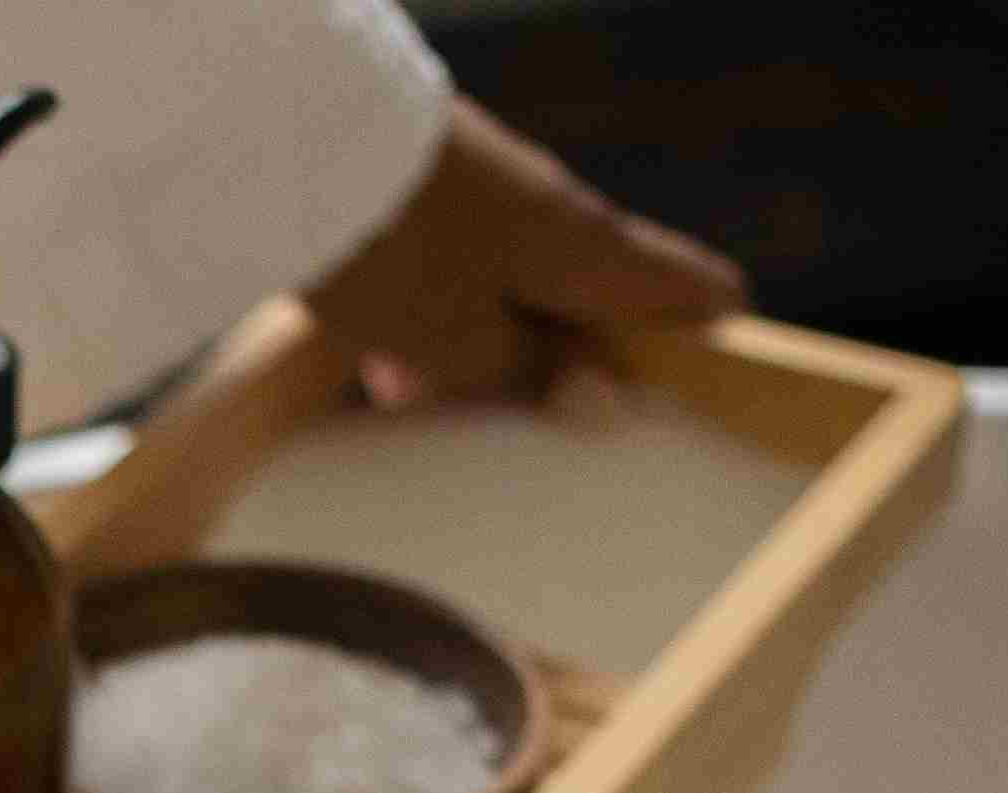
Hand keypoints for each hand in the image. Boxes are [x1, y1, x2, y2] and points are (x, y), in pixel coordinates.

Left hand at [304, 97, 746, 408]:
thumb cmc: (391, 250)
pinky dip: (439, 331)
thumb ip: (529, 373)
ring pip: (514, 295)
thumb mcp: (458, 341)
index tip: (711, 386)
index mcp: (587, 247)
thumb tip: (602, 401)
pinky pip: (457, 279)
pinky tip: (386, 376)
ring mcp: (494, 200)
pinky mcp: (435, 197)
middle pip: (594, 300)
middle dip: (572, 369)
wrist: (296, 142)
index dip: (705, 335)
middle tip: (554, 435)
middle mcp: (553, 214)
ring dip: (487, 358)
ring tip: (438, 411)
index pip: (687, 285)